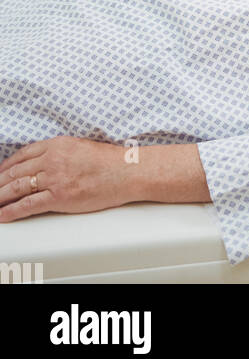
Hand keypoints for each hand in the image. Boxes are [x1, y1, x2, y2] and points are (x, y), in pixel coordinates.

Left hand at [0, 138, 132, 221]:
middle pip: (15, 172)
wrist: (125, 171)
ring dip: (0, 196)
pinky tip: (3, 215)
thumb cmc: (107, 161)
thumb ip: (58, 152)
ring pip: (17, 188)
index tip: (0, 174)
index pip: (22, 155)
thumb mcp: (78, 146)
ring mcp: (54, 178)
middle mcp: (52, 159)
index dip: (6, 166)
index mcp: (56, 144)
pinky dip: (11, 211)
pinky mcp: (59, 196)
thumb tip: (42, 163)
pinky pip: (28, 205)